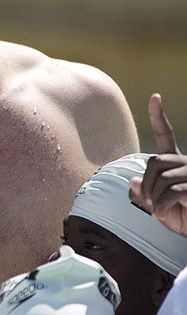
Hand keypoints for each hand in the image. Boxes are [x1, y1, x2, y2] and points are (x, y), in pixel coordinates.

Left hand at [131, 94, 186, 236]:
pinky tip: (161, 213)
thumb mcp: (155, 206)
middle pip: (153, 161)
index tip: (154, 97)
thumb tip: (133, 179)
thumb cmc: (179, 217)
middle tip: (148, 202)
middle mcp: (186, 163)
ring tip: (158, 210)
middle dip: (145, 184)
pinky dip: (160, 205)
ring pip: (160, 177)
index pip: (166, 134)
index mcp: (176, 162)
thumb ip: (142, 193)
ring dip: (153, 198)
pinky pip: (170, 192)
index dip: (159, 116)